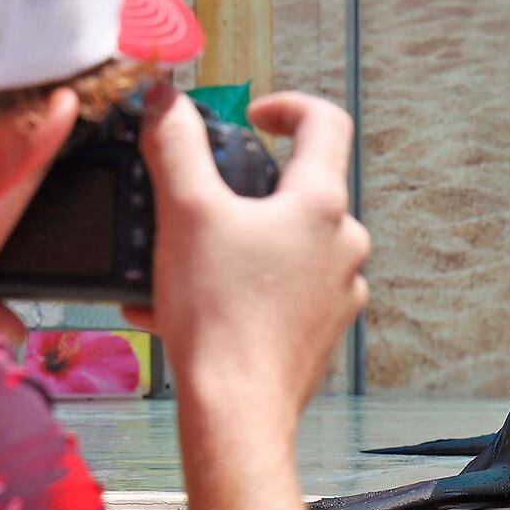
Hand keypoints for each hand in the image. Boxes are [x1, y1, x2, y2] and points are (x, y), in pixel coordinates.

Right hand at [124, 85, 369, 412]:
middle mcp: (344, 243)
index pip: (326, 123)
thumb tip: (165, 98)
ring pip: (285, 245)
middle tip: (198, 201)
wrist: (237, 410)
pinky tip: (183, 307)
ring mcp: (339, 289)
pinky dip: (238, 288)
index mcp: (322, 203)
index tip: (252, 116)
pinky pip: (281, 292)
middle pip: (300, 189)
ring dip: (233, 243)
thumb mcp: (184, 212)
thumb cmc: (219, 315)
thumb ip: (174, 143)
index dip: (287, 106)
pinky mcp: (324, 328)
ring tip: (175, 265)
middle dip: (244, 189)